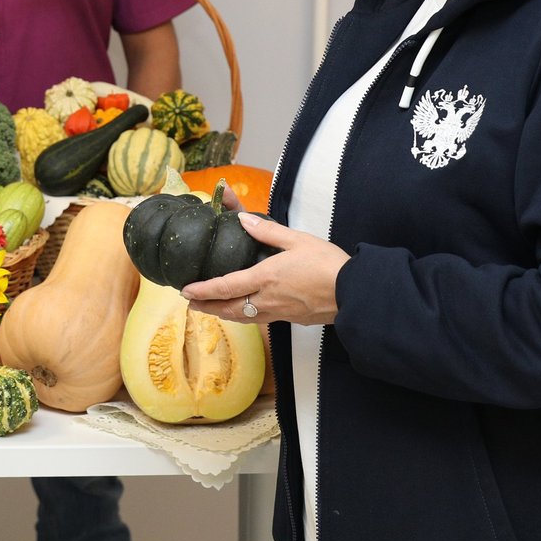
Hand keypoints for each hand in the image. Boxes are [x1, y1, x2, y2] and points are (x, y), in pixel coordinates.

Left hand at [180, 209, 348, 326]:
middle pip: (229, 308)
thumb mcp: (298, 240)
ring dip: (223, 314)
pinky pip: (260, 320)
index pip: (226, 287)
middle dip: (207, 306)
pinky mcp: (291, 319)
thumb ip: (268, 231)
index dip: (203, 290)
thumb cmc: (328, 265)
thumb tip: (243, 219)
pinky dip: (244, 316)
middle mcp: (268, 299)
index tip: (185, 290)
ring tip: (210, 309)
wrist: (354, 294)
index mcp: (266, 277)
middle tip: (190, 303)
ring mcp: (279, 313)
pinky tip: (245, 312)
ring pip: (243, 317)